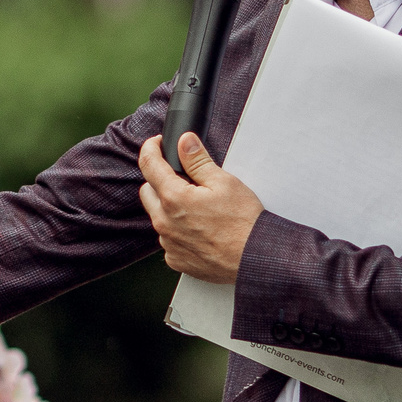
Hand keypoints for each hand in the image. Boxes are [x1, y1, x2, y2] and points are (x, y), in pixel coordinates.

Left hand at [137, 133, 262, 282]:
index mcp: (173, 198)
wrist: (254, 258)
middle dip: (159, 180)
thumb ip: (198, 160)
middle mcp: (164, 223)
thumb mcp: (223, 182)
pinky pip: (168, 239)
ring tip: (196, 206)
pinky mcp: (175, 259)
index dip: (151, 149)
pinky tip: (198, 228)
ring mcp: (168, 243)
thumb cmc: (243, 222)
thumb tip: (184, 142)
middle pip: (147, 191)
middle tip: (183, 178)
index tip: (156, 144)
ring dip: (168, 207)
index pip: (148, 165)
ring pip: (157, 217)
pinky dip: (177, 230)